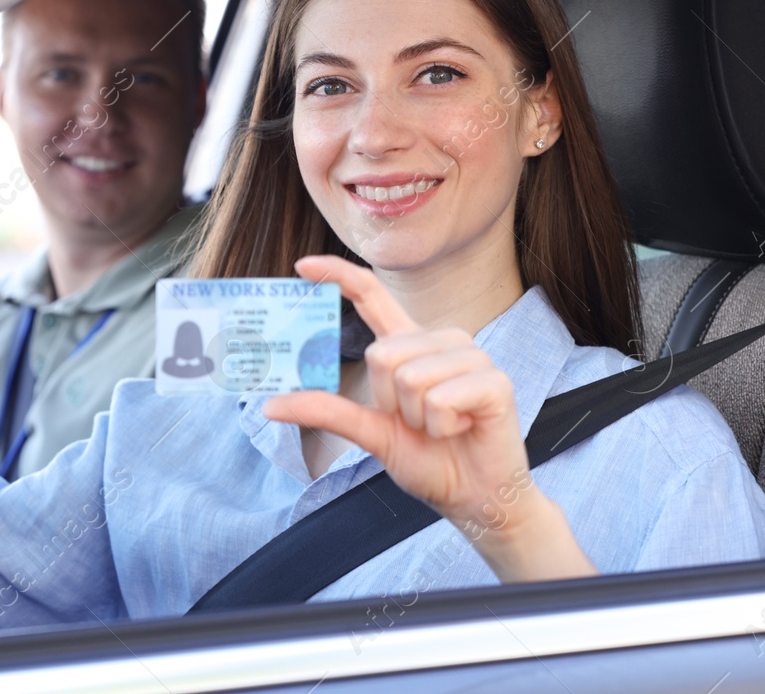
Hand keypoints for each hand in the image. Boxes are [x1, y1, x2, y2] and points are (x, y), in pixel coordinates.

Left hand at [263, 256, 595, 582]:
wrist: (474, 498)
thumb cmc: (429, 460)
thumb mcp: (371, 433)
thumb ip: (327, 412)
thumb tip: (270, 405)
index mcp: (410, 345)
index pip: (372, 295)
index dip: (339, 276)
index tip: (303, 266)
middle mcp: (441, 341)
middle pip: (381, 353)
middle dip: (389, 402)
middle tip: (417, 422)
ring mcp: (471, 356)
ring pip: (410, 377)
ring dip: (417, 419)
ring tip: (443, 427)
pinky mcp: (494, 380)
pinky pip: (440, 398)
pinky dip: (441, 427)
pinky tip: (462, 430)